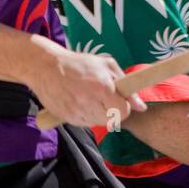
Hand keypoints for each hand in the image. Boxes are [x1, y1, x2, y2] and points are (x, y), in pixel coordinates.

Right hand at [28, 44, 146, 128]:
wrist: (47, 67)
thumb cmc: (79, 63)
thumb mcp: (106, 65)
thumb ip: (126, 86)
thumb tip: (141, 107)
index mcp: (103, 87)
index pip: (123, 112)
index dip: (123, 106)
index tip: (117, 98)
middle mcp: (91, 102)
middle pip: (112, 120)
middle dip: (111, 110)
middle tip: (102, 96)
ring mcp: (78, 112)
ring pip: (98, 123)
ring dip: (98, 113)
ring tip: (89, 97)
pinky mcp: (68, 119)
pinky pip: (85, 124)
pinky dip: (86, 115)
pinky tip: (79, 101)